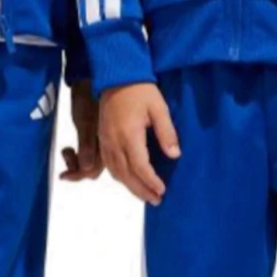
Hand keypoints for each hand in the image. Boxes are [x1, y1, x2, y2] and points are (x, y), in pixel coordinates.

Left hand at [60, 80, 102, 182]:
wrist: (88, 77)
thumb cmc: (88, 95)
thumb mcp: (85, 120)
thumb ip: (87, 144)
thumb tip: (87, 167)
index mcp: (109, 143)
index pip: (94, 170)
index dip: (78, 174)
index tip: (64, 174)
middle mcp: (107, 145)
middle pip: (93, 169)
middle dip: (77, 169)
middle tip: (66, 156)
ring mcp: (101, 141)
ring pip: (90, 162)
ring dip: (77, 162)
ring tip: (68, 150)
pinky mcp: (94, 135)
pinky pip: (88, 153)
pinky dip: (78, 154)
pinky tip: (70, 148)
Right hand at [99, 82, 180, 204]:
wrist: (116, 76)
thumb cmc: (140, 90)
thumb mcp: (159, 108)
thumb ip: (166, 132)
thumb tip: (174, 155)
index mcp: (129, 135)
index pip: (140, 166)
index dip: (150, 181)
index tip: (162, 191)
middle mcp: (114, 142)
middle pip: (126, 174)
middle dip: (141, 190)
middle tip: (156, 200)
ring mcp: (106, 141)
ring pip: (116, 172)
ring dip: (130, 186)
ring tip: (145, 195)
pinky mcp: (102, 139)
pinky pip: (109, 164)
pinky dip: (119, 176)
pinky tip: (129, 180)